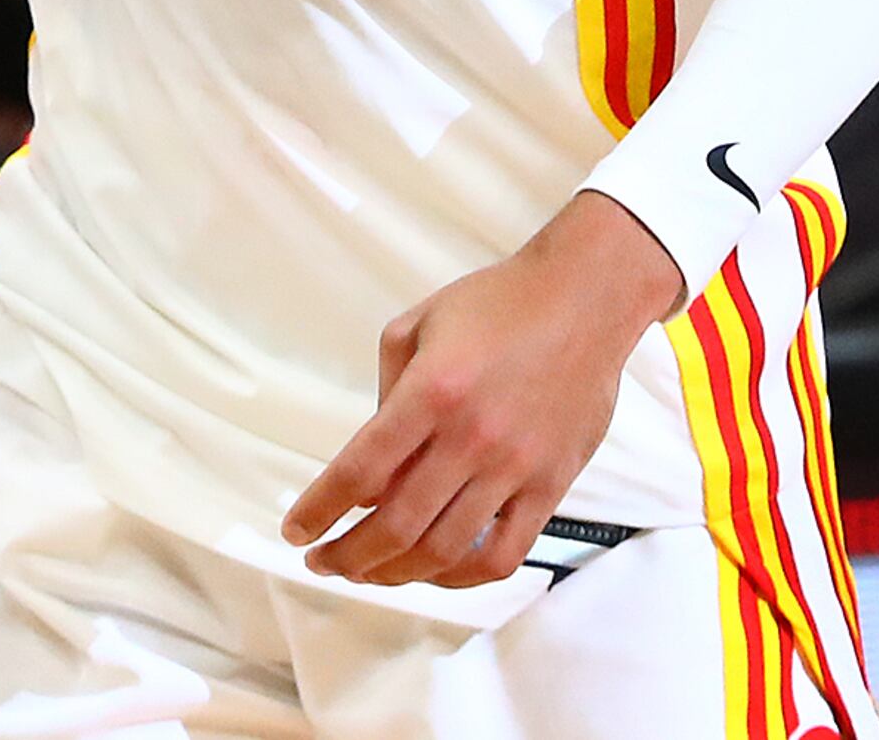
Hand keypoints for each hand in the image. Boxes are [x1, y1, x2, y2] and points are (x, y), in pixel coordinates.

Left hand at [279, 192, 680, 589]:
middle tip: (323, 561)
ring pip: (446, 551)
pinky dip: (464, 577)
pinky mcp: (550, 487)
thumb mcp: (416, 326)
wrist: (583, 300)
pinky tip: (435, 573)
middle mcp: (472, 438)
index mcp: (431, 392)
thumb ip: (387, 393)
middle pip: (397, 524)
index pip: (360, 470)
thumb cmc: (497, 304)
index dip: (320, 509)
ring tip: (367, 573)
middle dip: (348, 554)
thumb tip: (375, 460)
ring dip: (396, 573)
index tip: (296, 530)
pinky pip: (504, 555)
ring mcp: (515, 468)